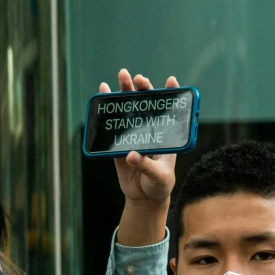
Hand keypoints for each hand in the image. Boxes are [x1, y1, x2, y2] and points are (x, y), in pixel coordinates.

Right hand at [99, 69, 178, 206]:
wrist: (144, 199)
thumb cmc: (160, 186)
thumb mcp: (160, 177)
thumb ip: (147, 166)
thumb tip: (131, 155)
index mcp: (166, 135)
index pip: (170, 110)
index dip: (171, 94)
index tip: (171, 80)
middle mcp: (150, 131)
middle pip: (147, 105)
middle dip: (143, 88)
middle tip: (137, 78)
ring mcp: (134, 135)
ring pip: (130, 110)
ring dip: (125, 92)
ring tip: (121, 75)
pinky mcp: (119, 144)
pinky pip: (113, 126)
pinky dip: (107, 111)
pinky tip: (103, 95)